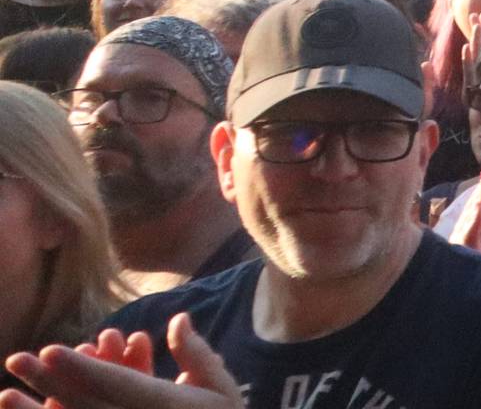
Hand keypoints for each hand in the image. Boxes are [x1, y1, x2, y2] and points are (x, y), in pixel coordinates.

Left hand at [0, 314, 243, 408]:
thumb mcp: (221, 391)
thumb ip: (198, 355)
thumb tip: (179, 319)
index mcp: (167, 406)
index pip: (118, 384)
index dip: (84, 368)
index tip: (52, 350)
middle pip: (87, 403)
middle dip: (49, 382)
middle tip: (17, 360)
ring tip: (5, 397)